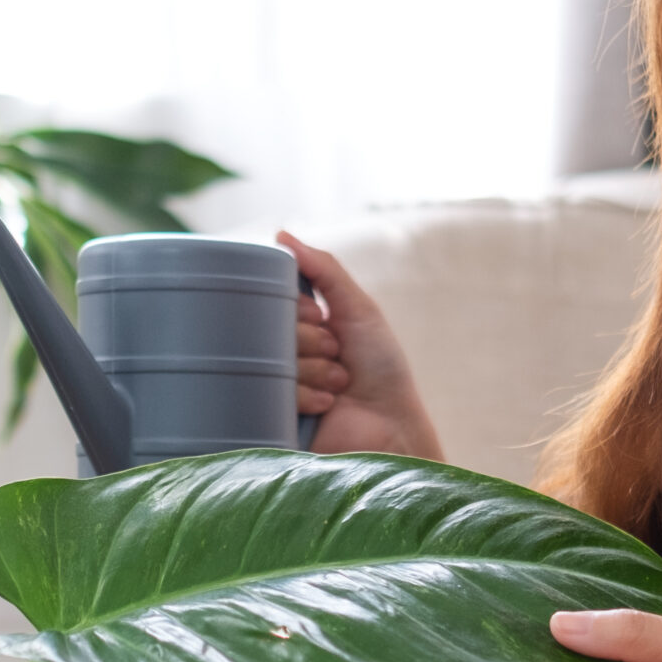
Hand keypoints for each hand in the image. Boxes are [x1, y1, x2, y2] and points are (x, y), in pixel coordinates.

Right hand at [279, 231, 443, 459]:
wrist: (392, 427)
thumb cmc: (382, 369)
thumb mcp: (359, 309)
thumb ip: (325, 270)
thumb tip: (281, 234)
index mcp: (300, 327)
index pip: (274, 302)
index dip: (300, 310)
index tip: (323, 320)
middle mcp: (285, 354)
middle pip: (270, 330)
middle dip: (311, 341)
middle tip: (337, 354)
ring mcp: (277, 387)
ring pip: (271, 361)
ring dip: (313, 370)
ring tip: (338, 385)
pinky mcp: (271, 417)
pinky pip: (271, 394)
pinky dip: (305, 396)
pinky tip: (327, 405)